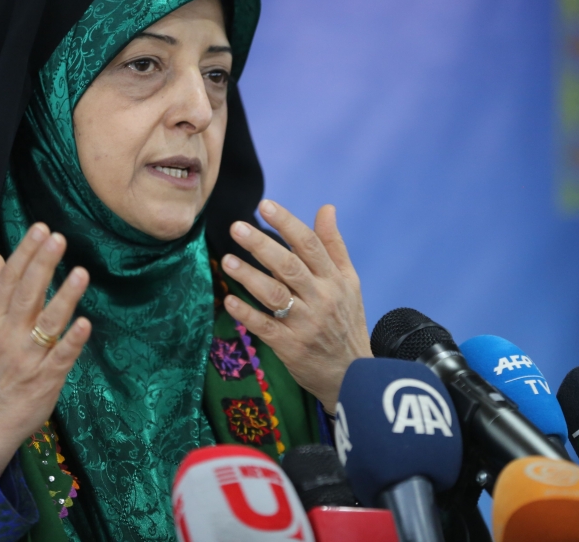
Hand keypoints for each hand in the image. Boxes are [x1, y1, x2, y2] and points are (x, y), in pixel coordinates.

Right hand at [0, 223, 90, 478]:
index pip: (8, 281)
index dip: (24, 254)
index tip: (40, 229)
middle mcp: (8, 336)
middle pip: (25, 295)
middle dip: (41, 265)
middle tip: (57, 238)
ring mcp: (27, 358)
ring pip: (47, 323)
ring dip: (63, 297)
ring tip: (80, 273)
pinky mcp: (45, 379)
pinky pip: (61, 358)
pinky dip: (72, 341)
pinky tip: (85, 323)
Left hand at [221, 200, 371, 410]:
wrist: (352, 374)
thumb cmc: (347, 321)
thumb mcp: (349, 282)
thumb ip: (334, 245)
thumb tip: (326, 208)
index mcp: (334, 280)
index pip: (310, 245)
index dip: (288, 223)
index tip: (265, 205)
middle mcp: (321, 299)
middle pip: (289, 266)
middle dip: (262, 245)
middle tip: (237, 227)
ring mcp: (305, 323)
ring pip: (275, 295)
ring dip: (249, 276)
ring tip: (227, 260)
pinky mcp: (290, 347)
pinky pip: (265, 327)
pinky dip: (247, 314)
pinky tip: (230, 300)